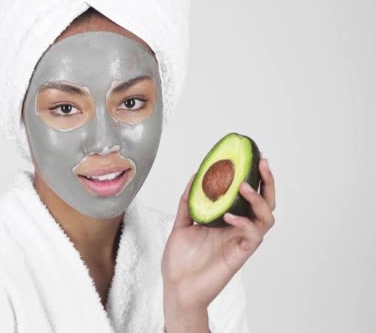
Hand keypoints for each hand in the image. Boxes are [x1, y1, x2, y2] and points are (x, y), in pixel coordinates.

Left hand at [161, 156, 275, 311]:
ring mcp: (241, 240)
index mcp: (228, 219)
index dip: (254, 178)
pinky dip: (244, 222)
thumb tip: (195, 176)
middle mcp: (238, 228)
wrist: (177, 286)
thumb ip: (189, 202)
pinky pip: (252, 235)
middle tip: (262, 164)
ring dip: (258, 199)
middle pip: (265, 202)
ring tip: (243, 186)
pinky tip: (229, 216)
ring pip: (265, 217)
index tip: (252, 158)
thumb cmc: (181, 260)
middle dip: (267, 182)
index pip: (248, 196)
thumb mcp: (182, 224)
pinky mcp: (240, 254)